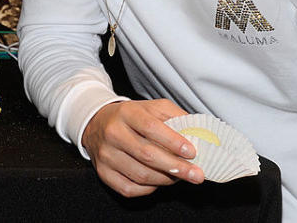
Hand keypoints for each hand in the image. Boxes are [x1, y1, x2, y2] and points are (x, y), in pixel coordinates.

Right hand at [81, 99, 203, 196]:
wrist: (98, 123)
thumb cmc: (131, 117)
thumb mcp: (152, 107)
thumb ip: (175, 116)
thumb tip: (199, 133)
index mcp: (127, 113)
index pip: (151, 128)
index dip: (173, 142)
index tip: (192, 152)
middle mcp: (113, 133)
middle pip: (147, 155)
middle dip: (176, 168)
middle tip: (197, 175)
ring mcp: (106, 155)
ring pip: (141, 174)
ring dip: (166, 179)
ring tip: (180, 177)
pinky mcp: (103, 173)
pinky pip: (129, 188)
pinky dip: (149, 189)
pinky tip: (159, 181)